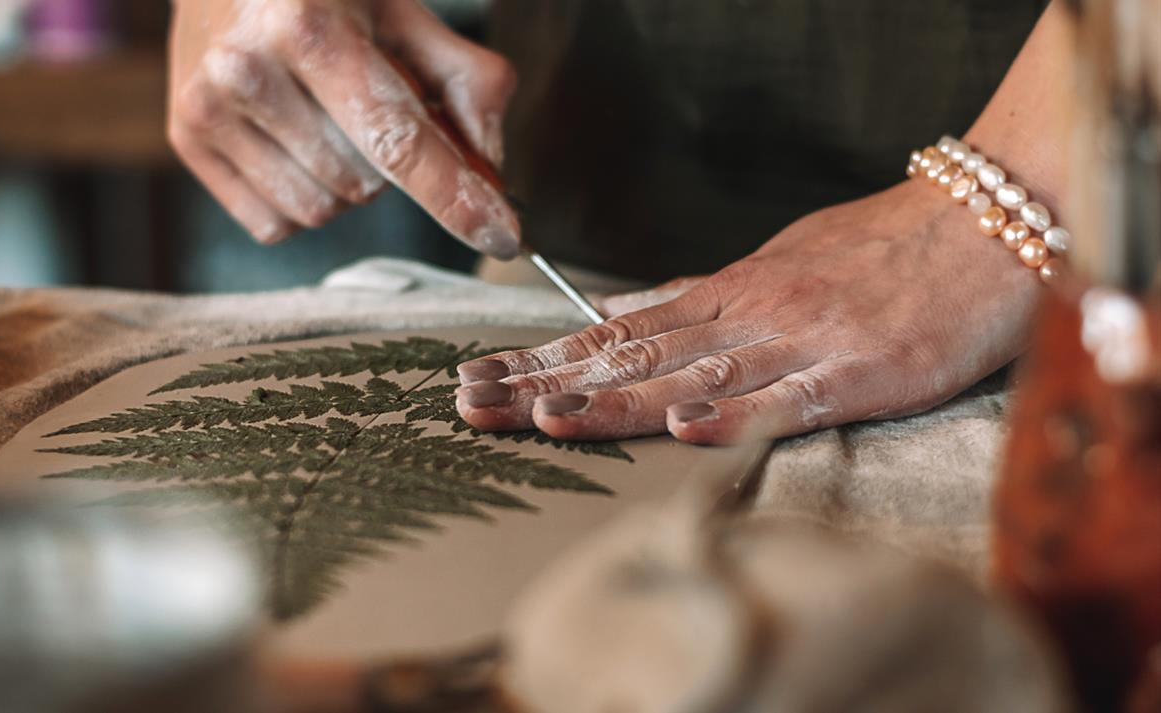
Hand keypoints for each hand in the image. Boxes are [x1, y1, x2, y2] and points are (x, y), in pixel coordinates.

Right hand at [167, 0, 519, 255]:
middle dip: (389, 161)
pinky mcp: (187, 139)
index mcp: (309, 24)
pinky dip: (301, 198)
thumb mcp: (402, 12)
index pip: (397, 137)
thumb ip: (464, 82)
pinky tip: (293, 141)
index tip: (501, 235)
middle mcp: (247, 67)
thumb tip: (490, 174)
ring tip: (328, 118)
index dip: (455, 195)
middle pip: (366, 183)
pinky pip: (276, 223)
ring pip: (322, 210)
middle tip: (370, 104)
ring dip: (347, 183)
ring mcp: (208, 107)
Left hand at [455, 180, 1042, 443]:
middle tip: (474, 404)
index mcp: (728, 292)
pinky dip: (735, 415)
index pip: (617, 330)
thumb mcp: (780, 262)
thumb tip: (636, 308)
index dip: (545, 356)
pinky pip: (790, 397)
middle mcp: (747, 316)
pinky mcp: (859, 372)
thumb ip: (707, 294)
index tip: (485, 376)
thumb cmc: (883, 247)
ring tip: (546, 420)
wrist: (984, 225)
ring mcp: (799, 343)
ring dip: (616, 400)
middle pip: (631, 355)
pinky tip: (685, 429)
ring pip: (692, 375)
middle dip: (547, 381)